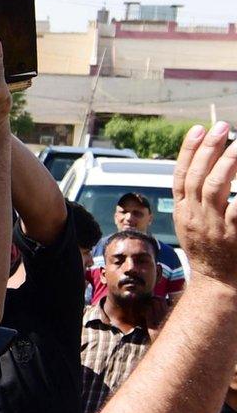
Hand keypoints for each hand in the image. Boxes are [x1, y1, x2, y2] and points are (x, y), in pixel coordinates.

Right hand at [171, 121, 236, 283]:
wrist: (219, 285)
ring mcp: (212, 226)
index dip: (189, 150)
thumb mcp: (192, 226)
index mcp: (183, 212)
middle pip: (197, 176)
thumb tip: (202, 172)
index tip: (199, 129)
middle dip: (209, 149)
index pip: (181, 175)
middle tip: (222, 127)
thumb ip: (195, 202)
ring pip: (214, 187)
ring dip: (226, 162)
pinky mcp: (232, 234)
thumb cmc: (211, 254)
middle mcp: (194, 216)